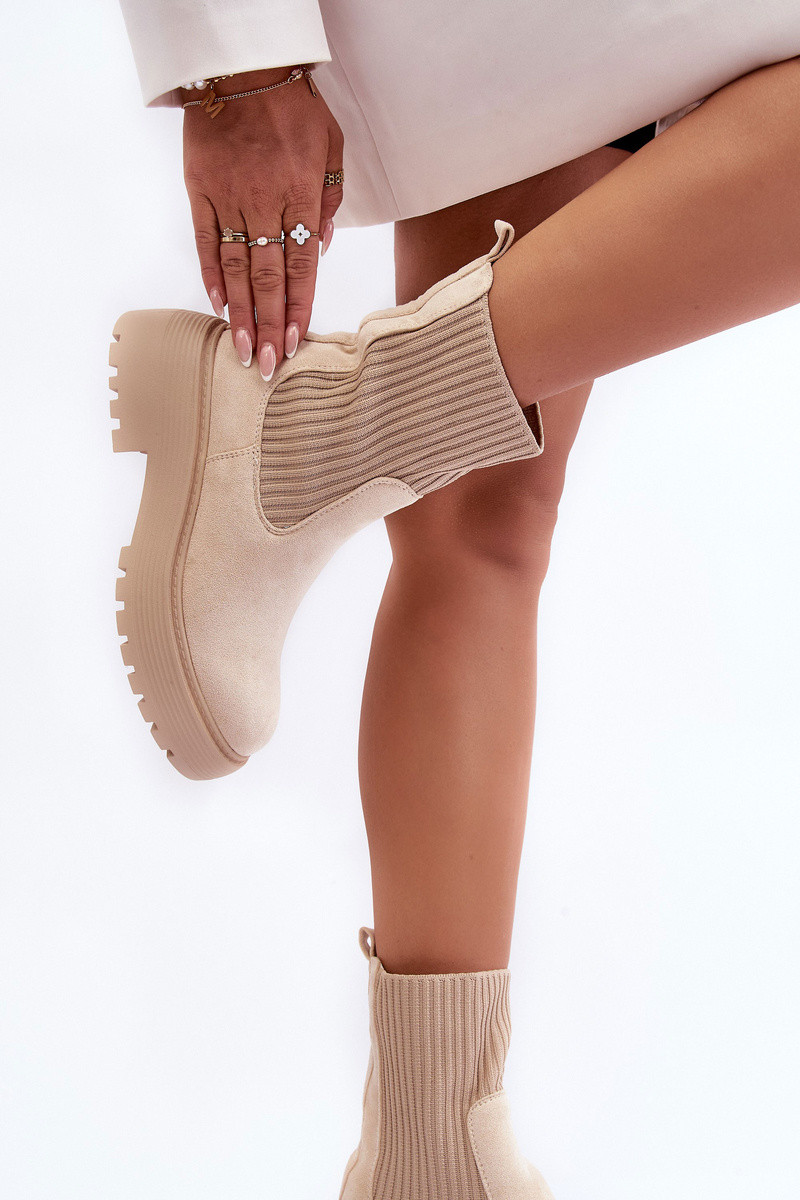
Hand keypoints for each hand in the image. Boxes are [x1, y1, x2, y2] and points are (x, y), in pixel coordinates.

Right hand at [182, 65, 343, 378]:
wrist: (241, 66)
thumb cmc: (292, 105)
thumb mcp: (330, 145)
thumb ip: (330, 198)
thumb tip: (322, 247)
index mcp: (302, 194)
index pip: (302, 266)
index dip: (299, 308)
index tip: (297, 342)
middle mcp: (265, 203)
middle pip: (268, 277)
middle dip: (271, 325)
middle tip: (269, 365)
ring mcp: (229, 199)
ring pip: (235, 268)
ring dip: (241, 314)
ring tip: (245, 351)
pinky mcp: (200, 191)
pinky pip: (206, 242)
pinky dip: (211, 277)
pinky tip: (219, 307)